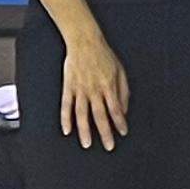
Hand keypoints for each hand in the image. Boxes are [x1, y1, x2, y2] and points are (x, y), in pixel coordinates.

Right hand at [58, 32, 129, 148]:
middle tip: (109, 146)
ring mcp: (80, 89)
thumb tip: (124, 109)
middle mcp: (94, 89)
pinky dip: (65, 118)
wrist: (85, 42)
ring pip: (82, 114)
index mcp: (109, 85)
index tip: (122, 133)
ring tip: (87, 144)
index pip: (116, 109)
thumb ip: (123, 91)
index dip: (120, 122)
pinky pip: (66, 106)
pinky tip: (67, 130)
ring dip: (85, 130)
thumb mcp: (120, 71)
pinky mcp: (68, 87)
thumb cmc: (104, 56)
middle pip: (100, 115)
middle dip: (105, 132)